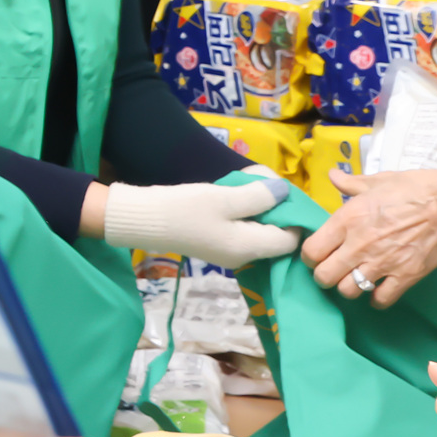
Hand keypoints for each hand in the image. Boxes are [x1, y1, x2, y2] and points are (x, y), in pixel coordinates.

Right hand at [97, 177, 300, 267]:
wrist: (143, 220)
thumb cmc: (184, 209)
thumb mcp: (224, 198)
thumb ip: (260, 195)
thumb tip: (285, 190)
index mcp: (250, 248)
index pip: (290, 239)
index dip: (293, 215)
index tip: (283, 191)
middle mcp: (244, 255)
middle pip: (276, 235)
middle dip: (276, 208)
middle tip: (262, 181)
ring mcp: (230, 251)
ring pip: (259, 230)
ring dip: (259, 207)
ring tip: (247, 183)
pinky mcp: (217, 243)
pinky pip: (243, 229)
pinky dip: (244, 212)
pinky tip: (233, 195)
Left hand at [302, 165, 436, 307]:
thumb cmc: (414, 189)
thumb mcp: (377, 181)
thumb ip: (350, 183)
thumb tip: (333, 175)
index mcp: (347, 220)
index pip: (311, 251)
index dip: (311, 256)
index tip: (318, 255)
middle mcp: (359, 245)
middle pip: (324, 277)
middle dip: (324, 276)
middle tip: (334, 270)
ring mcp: (382, 263)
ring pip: (348, 291)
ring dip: (349, 287)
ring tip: (355, 279)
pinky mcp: (405, 276)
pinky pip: (381, 299)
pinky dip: (377, 298)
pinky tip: (379, 289)